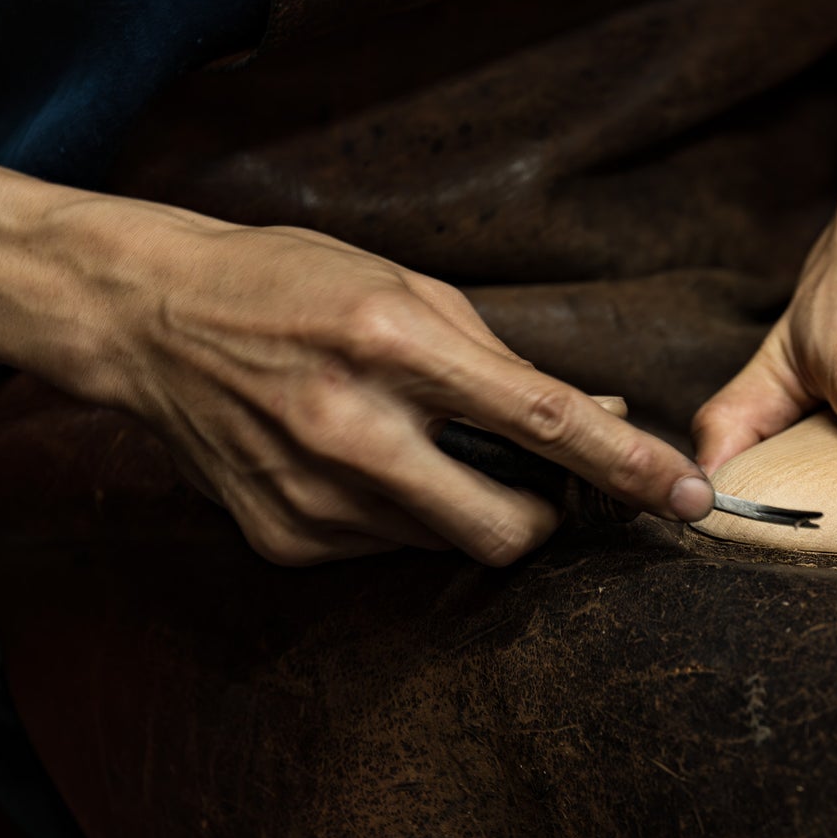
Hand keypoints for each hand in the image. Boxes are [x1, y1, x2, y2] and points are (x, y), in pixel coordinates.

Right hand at [78, 215, 714, 565]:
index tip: (690, 497)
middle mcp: (352, 429)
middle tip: (538, 482)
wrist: (146, 318)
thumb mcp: (409, 289)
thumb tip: (604, 424)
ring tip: (416, 445)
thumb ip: (507, 367)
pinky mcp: (284, 540)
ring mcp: (312, 496)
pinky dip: (402, 516)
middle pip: (507, 530)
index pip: (543, 423)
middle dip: (545, 518)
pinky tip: (355, 463)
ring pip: (450, 546)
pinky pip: (389, 551)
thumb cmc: (291, 286)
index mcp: (392, 344)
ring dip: (464, 507)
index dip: (627, 468)